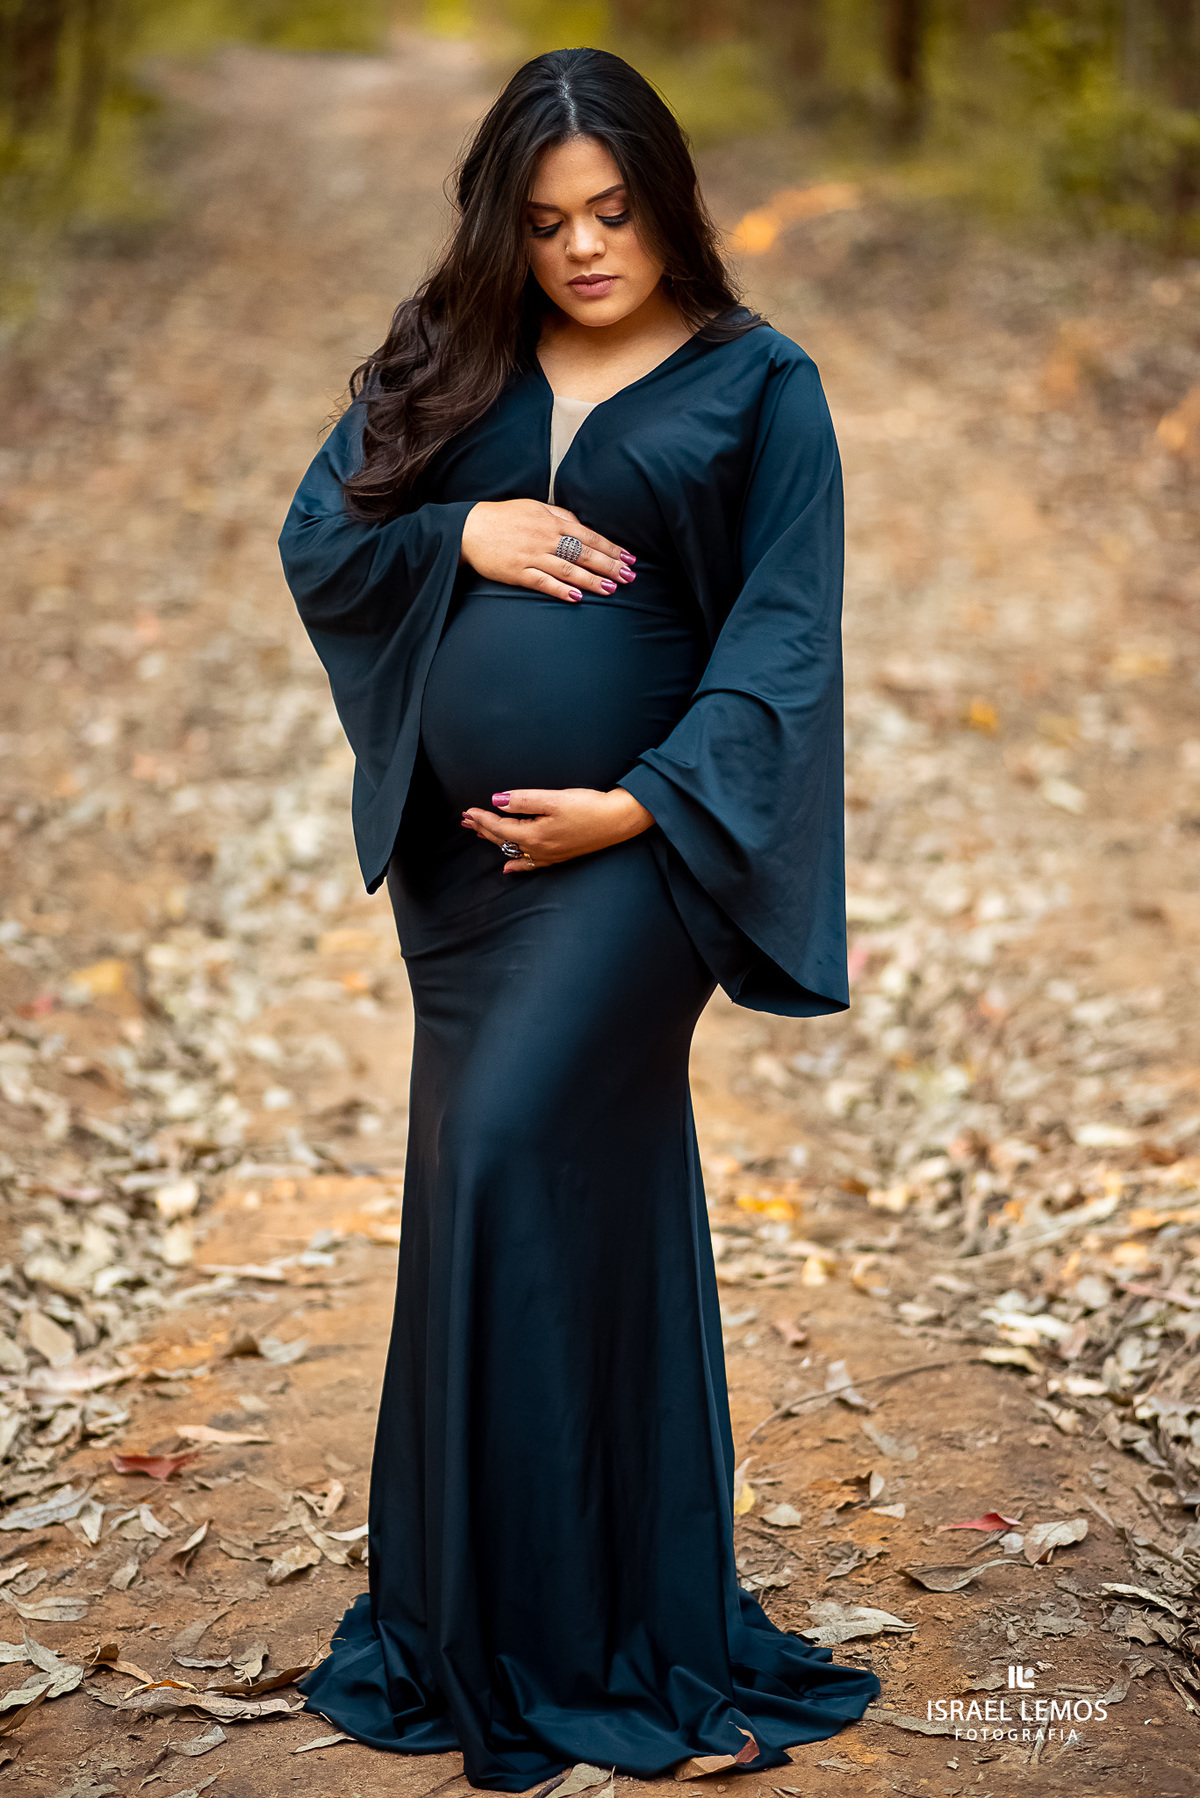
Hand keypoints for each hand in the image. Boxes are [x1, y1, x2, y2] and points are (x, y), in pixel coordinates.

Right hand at [459, 499, 635, 603]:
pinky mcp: (518, 572)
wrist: (470, 528)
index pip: (588, 536)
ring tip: (611, 589)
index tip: (628, 558)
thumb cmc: (504, 517)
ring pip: (568, 570)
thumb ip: (560, 516)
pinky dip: (562, 590)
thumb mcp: (534, 507)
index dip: (610, 548)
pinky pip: (544, 583)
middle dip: (609, 566)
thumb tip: (582, 525)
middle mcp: (545, 538)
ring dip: (592, 580)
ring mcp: (532, 556)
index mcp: (551, 522)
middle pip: (584, 553)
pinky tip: (578, 598)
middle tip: (629, 576)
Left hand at [461, 787, 653, 872]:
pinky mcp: (560, 856)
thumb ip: (522, 800)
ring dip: (494, 841)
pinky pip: (530, 864)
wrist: (619, 821)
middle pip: (502, 839)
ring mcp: (549, 855)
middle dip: (482, 829)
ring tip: (478, 834)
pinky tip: (508, 868)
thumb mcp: (553, 798)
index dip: (481, 818)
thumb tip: (496, 801)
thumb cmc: (589, 807)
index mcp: (533, 834)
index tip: (466, 811)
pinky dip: (516, 864)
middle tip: (465, 820)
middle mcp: (538, 850)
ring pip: (513, 850)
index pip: (499, 827)